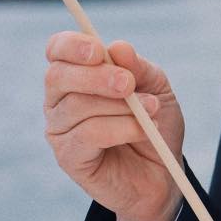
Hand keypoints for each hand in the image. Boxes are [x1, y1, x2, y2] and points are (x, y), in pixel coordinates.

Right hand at [43, 31, 185, 220]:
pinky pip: (88, 135)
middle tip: (128, 83)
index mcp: (75, 76)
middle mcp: (59, 101)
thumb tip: (118, 47)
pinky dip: (121, 129)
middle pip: (58, 76)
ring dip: (120, 106)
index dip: (72, 46)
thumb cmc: (154, 124)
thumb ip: (138, 67)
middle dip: (96, 76)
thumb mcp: (156, 88)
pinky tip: (144, 131)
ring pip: (77, 106)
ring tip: (151, 112)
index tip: (99, 51)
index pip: (57, 50)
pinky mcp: (68, 158)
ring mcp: (60, 130)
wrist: (163, 174)